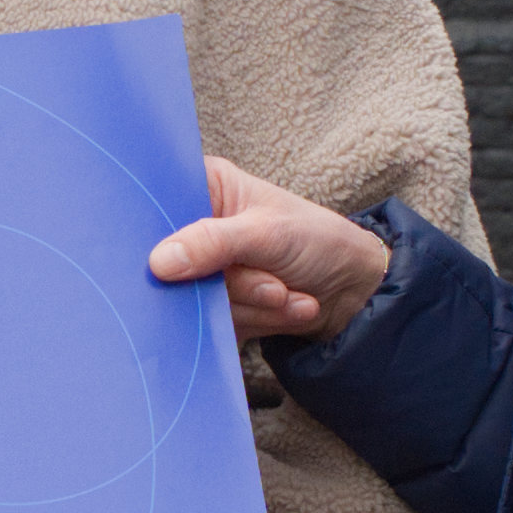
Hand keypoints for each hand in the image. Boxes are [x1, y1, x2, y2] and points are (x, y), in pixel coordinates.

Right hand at [150, 159, 387, 347]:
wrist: (354, 291)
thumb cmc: (318, 241)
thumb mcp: (267, 234)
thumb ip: (212, 243)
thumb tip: (158, 262)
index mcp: (206, 188)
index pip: (160, 205)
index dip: (162, 234)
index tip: (189, 257)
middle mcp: (198, 227)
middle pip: (175, 264)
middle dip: (231, 284)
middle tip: (273, 284)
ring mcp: (206, 270)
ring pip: (197, 300)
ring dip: (252, 304)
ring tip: (287, 292)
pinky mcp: (216, 305)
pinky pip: (214, 324)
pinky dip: (255, 320)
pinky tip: (287, 306)